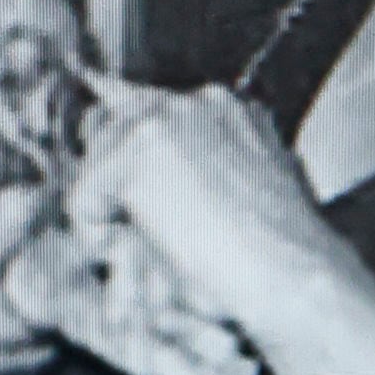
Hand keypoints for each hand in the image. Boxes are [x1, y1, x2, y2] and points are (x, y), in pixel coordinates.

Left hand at [67, 77, 357, 357]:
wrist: (293, 275)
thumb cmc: (279, 256)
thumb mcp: (248, 193)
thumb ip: (202, 172)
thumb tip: (148, 189)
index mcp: (226, 106)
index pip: (145, 115)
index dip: (133, 167)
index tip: (143, 211)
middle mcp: (193, 99)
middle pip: (107, 129)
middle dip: (113, 183)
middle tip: (141, 237)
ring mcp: (162, 119)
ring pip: (93, 165)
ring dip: (108, 211)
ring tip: (151, 251)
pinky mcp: (136, 152)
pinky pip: (81, 200)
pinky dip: (98, 237)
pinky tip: (145, 254)